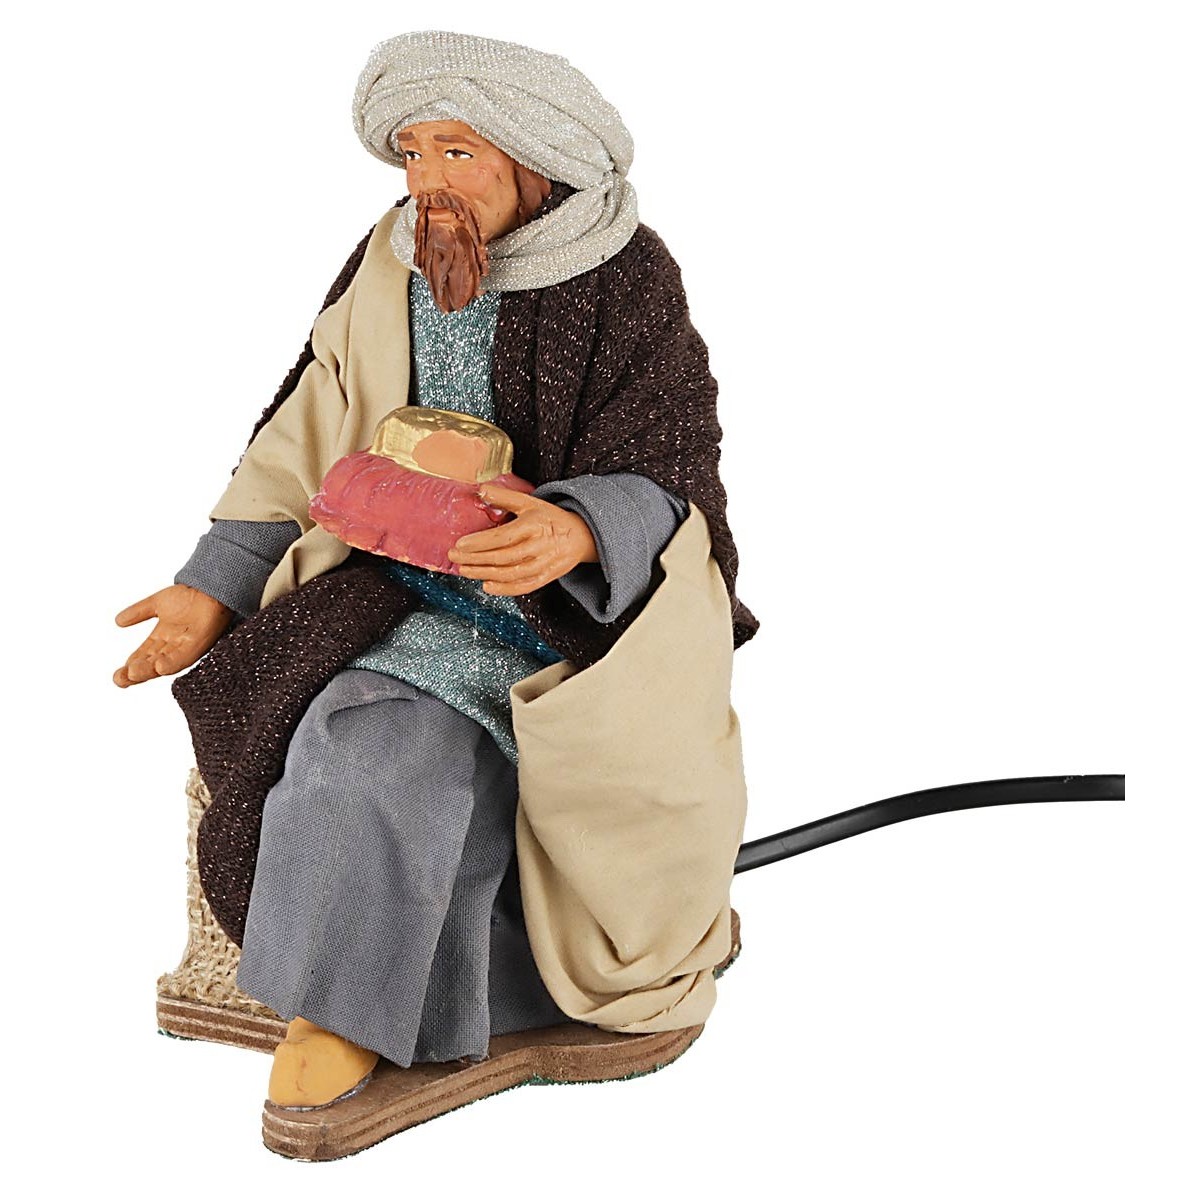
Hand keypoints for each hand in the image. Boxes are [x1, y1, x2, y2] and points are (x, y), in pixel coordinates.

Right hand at [113, 584, 232, 687]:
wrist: (209, 587)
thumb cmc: (189, 596)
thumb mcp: (156, 603)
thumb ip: (138, 612)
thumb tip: (117, 621)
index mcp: (161, 638)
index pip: (142, 655)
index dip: (129, 665)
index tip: (116, 675)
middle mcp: (173, 645)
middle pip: (150, 663)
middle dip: (135, 673)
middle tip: (118, 679)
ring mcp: (186, 645)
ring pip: (164, 663)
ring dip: (148, 670)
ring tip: (133, 675)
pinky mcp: (200, 643)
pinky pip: (185, 656)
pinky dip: (172, 662)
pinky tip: (160, 668)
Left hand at [448, 484, 598, 595]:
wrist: (580, 537)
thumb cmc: (551, 518)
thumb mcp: (530, 502)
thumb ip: (505, 497)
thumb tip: (481, 490)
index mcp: (534, 525)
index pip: (502, 537)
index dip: (479, 542)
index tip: (460, 544)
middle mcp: (539, 546)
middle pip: (502, 557)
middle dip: (475, 559)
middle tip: (454, 557)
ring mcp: (543, 564)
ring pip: (509, 574)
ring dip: (484, 574)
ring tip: (464, 570)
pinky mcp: (545, 577)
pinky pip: (523, 586)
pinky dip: (504, 589)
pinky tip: (486, 585)